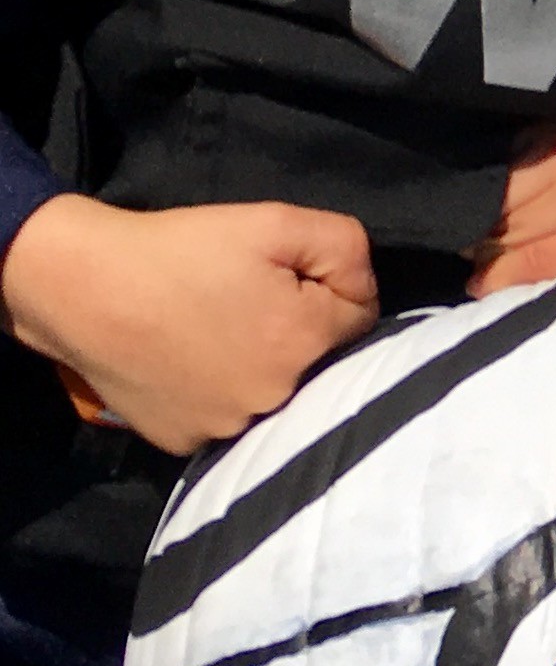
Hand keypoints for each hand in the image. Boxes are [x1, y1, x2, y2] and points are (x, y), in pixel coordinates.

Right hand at [1, 193, 376, 454]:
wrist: (82, 288)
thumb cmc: (181, 250)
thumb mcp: (277, 222)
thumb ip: (345, 248)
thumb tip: (362, 285)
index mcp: (305, 342)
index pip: (361, 317)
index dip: (330, 287)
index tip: (288, 275)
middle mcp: (275, 397)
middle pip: (321, 359)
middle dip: (299, 329)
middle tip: (248, 301)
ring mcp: (228, 428)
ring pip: (277, 392)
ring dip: (263, 365)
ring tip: (219, 331)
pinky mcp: (186, 442)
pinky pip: (229, 416)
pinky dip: (220, 392)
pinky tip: (194, 362)